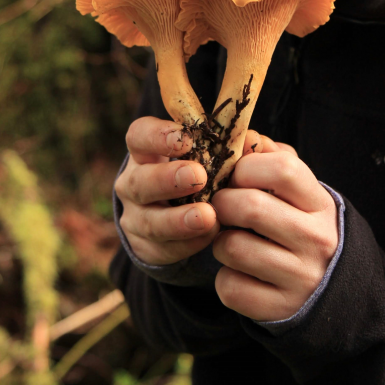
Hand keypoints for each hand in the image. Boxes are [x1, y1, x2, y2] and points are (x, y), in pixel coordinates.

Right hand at [115, 116, 219, 265]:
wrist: (181, 217)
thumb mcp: (209, 156)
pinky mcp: (146, 248)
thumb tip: (250, 140)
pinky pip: (165, 248)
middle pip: (139, 181)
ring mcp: (136, 218)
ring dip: (179, 219)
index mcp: (146, 152)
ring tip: (207, 216)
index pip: (139, 136)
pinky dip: (190, 242)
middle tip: (198, 176)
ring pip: (150, 222)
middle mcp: (133, 183)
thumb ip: (228, 147)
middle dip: (167, 179)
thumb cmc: (200, 173)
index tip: (187, 138)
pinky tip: (211, 234)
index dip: (158, 136)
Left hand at [211, 135, 338, 321]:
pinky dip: (224, 278)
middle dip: (222, 203)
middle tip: (222, 208)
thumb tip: (244, 136)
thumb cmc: (301, 227)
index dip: (247, 166)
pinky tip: (240, 273)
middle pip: (249, 206)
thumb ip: (271, 158)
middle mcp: (315, 240)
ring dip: (219, 242)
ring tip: (232, 241)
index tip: (237, 177)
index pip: (282, 168)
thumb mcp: (298, 192)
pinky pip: (229, 287)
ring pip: (231, 247)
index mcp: (320, 204)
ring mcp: (299, 277)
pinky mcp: (278, 309)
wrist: (330, 291)